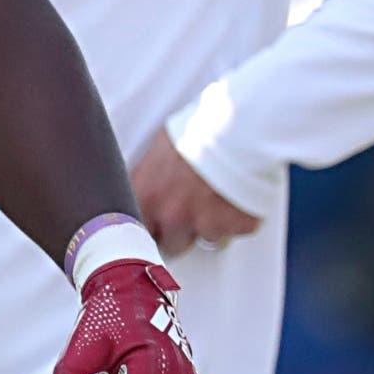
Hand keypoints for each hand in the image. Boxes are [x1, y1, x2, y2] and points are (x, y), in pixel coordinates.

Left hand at [131, 128, 260, 256]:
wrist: (235, 129)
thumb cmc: (196, 133)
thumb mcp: (157, 151)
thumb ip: (146, 180)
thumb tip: (138, 191)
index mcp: (146, 197)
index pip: (136, 232)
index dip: (148, 230)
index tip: (155, 228)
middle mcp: (172, 216)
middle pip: (170, 245)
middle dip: (179, 232)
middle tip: (190, 210)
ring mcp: (205, 224)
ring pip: (205, 238)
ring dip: (211, 224)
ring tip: (216, 195)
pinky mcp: (235, 227)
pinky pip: (234, 231)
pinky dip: (237, 218)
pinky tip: (236, 194)